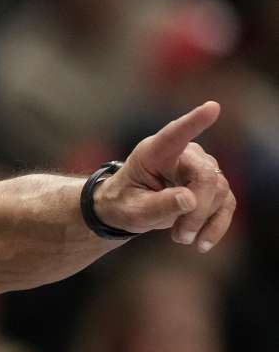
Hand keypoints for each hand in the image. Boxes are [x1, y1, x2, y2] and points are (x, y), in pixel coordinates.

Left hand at [93, 101, 234, 251]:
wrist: (128, 208)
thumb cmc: (124, 203)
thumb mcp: (132, 210)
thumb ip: (157, 205)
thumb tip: (190, 199)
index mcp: (154, 152)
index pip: (175, 134)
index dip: (194, 122)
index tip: (212, 107)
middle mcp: (183, 154)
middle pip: (206, 177)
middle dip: (197, 210)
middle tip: (180, 236)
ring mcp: (201, 167)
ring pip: (219, 192)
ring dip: (202, 221)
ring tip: (180, 238)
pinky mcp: (213, 185)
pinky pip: (227, 204)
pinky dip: (217, 226)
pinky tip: (202, 244)